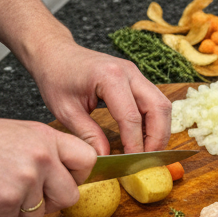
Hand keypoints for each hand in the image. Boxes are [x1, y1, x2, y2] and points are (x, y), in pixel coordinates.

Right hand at [0, 114, 96, 216]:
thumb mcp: (19, 134)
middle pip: (71, 196)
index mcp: (46, 138)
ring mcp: (26, 179)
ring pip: (41, 214)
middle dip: (52, 202)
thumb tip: (68, 176)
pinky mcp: (8, 199)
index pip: (88, 159)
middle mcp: (42, 157)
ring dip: (21, 208)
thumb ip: (47, 153)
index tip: (67, 179)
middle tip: (28, 192)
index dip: (80, 175)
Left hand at [29, 37, 171, 155]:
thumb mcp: (66, 110)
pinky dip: (155, 123)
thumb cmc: (56, 77)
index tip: (131, 164)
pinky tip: (144, 137)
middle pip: (158, 109)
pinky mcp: (137, 79)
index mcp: (109, 77)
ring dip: (160, 131)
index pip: (132, 118)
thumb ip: (89, 135)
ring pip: (163, 106)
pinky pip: (156, 103)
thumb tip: (106, 158)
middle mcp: (129, 72)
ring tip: (147, 151)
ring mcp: (136, 74)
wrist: (54, 52)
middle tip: (146, 160)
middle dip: (157, 139)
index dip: (134, 145)